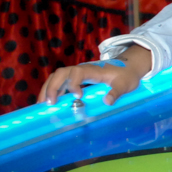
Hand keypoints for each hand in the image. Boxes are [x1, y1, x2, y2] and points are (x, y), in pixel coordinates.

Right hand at [37, 45, 152, 105]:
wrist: (129, 67)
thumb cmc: (127, 75)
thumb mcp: (125, 84)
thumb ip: (117, 92)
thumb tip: (107, 102)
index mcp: (93, 70)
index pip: (77, 73)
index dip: (73, 83)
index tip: (77, 96)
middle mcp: (82, 70)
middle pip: (61, 73)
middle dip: (52, 87)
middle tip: (49, 104)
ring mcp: (78, 74)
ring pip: (57, 77)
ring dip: (48, 89)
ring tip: (43, 104)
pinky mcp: (77, 79)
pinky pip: (61, 82)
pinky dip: (52, 90)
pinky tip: (49, 101)